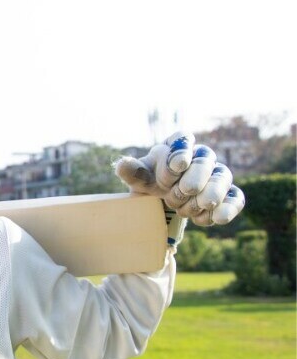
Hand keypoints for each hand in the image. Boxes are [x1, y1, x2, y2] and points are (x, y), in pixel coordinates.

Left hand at [114, 132, 244, 245]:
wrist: (164, 202)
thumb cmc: (151, 182)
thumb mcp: (139, 177)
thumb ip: (132, 171)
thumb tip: (122, 165)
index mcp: (177, 145)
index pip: (183, 140)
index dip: (181, 152)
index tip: (177, 166)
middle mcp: (200, 156)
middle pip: (205, 160)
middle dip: (194, 178)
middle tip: (183, 191)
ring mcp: (216, 175)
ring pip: (222, 178)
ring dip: (209, 194)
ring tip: (191, 208)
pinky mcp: (227, 195)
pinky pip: (235, 198)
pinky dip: (227, 208)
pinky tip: (215, 218)